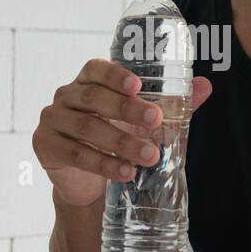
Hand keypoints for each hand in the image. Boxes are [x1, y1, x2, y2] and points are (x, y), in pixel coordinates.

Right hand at [32, 58, 212, 206]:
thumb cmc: (115, 138)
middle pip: (93, 98)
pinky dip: (103, 164)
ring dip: (121, 142)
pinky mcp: (45, 146)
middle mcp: (65, 96)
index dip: (115, 75)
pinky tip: (125, 172)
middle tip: (155, 120)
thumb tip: (205, 86)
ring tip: (149, 156)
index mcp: (86, 82)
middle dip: (126, 109)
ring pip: (87, 128)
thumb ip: (171, 103)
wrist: (86, 182)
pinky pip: (75, 154)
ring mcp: (52, 121)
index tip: (138, 85)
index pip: (95, 68)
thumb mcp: (140, 121)